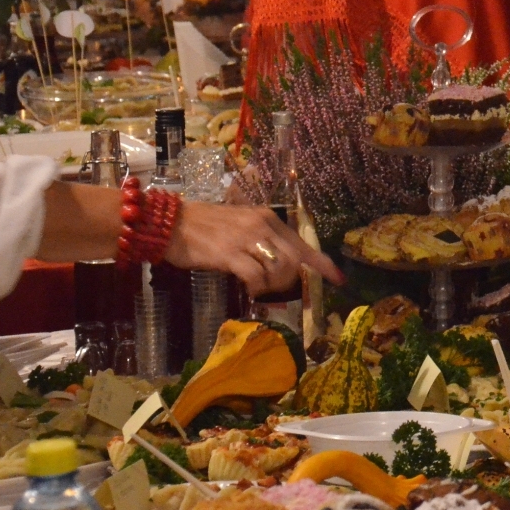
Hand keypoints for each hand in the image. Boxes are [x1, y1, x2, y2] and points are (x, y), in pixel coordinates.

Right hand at [166, 200, 344, 296]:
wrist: (171, 222)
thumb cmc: (204, 226)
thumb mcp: (240, 225)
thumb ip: (261, 239)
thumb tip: (281, 262)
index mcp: (267, 218)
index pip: (302, 243)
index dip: (321, 263)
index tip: (338, 278)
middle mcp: (262, 225)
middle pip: (295, 259)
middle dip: (294, 280)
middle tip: (282, 291)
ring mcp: (246, 238)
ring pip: (279, 268)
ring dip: (275, 285)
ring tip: (261, 289)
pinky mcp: (229, 254)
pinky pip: (256, 276)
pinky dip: (257, 287)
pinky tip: (250, 290)